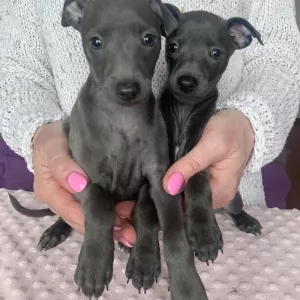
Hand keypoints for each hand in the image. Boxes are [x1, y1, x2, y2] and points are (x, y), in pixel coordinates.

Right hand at [32, 121, 135, 245]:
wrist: (54, 135)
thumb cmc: (52, 140)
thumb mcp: (52, 148)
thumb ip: (62, 165)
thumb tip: (79, 184)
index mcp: (50, 193)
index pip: (72, 212)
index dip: (93, 219)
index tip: (117, 221)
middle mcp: (62, 201)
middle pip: (84, 219)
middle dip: (108, 225)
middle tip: (132, 228)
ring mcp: (74, 199)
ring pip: (93, 216)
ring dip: (115, 221)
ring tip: (135, 224)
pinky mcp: (85, 194)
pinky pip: (99, 206)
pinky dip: (114, 211)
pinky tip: (130, 213)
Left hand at [163, 109, 254, 207]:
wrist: (241, 122)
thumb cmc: (229, 132)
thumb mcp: (210, 146)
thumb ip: (189, 165)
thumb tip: (168, 187)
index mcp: (221, 194)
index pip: (190, 205)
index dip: (173, 197)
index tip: (156, 186)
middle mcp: (217, 196)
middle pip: (187, 200)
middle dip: (171, 189)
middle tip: (156, 176)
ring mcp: (212, 188)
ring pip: (186, 191)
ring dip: (174, 182)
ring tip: (160, 172)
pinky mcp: (206, 179)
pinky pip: (188, 182)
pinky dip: (179, 176)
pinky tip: (169, 170)